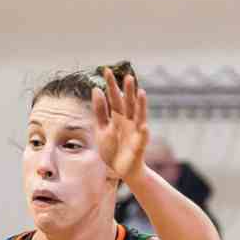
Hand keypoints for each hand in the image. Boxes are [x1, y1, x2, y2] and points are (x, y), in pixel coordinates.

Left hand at [93, 68, 150, 184]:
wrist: (120, 169)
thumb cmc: (112, 148)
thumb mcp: (101, 128)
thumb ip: (99, 111)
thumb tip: (96, 89)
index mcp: (117, 116)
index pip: (114, 97)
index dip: (110, 85)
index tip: (105, 70)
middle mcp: (128, 120)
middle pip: (128, 103)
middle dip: (128, 91)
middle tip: (127, 76)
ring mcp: (135, 132)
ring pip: (139, 116)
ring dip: (141, 105)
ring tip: (141, 93)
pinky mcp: (139, 145)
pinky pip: (142, 139)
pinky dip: (143, 133)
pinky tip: (144, 126)